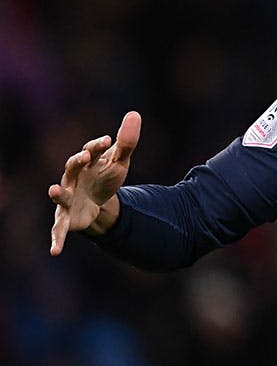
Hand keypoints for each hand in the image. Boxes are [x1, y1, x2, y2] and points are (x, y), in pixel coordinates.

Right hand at [47, 111, 141, 255]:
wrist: (98, 202)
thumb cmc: (105, 177)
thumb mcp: (119, 161)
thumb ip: (127, 141)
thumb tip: (134, 113)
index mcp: (86, 162)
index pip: (91, 150)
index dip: (98, 145)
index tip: (107, 140)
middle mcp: (72, 178)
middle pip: (72, 167)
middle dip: (76, 161)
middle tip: (83, 156)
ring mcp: (67, 198)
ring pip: (60, 194)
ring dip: (57, 193)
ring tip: (53, 191)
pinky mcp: (66, 217)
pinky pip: (59, 229)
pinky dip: (56, 239)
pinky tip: (55, 251)